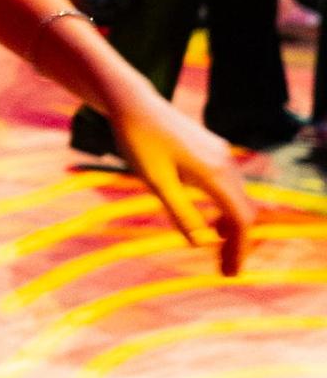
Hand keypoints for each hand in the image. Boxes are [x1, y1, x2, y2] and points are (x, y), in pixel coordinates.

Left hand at [107, 89, 254, 275]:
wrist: (133, 104)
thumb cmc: (140, 143)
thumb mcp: (157, 184)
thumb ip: (181, 214)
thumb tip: (201, 244)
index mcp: (214, 173)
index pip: (241, 219)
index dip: (239, 248)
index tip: (230, 272)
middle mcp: (225, 162)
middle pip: (245, 210)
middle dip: (238, 242)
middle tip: (226, 271)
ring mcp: (221, 154)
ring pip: (238, 198)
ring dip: (232, 226)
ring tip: (218, 251)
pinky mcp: (213, 150)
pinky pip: (229, 186)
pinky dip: (226, 208)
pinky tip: (212, 224)